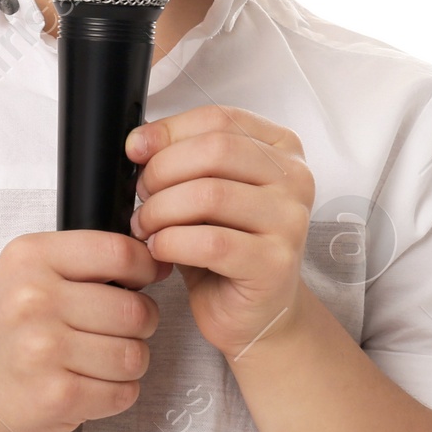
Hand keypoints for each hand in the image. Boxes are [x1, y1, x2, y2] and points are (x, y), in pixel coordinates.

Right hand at [0, 230, 172, 431]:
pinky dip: (118, 391)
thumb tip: (154, 261)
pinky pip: (123, 392)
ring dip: (130, 360)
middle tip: (120, 328)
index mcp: (32, 257)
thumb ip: (82, 260)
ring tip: (103, 358)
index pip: (119, 252)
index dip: (146, 266)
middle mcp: (35, 300)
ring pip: (135, 355)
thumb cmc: (6, 326)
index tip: (146, 277)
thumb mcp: (28, 270)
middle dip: (142, 322)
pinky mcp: (57, 396)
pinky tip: (91, 384)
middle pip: (135, 310)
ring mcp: (44, 350)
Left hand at [126, 104, 313, 361]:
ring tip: (145, 225)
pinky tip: (159, 250)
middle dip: (163, 170)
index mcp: (281, 148)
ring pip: (209, 194)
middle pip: (215, 150)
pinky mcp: (275, 263)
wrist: (255, 314)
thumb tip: (139, 140)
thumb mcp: (204, 191)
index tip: (135, 149)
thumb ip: (182, 159)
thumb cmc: (224, 247)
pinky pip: (209, 242)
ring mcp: (290, 221)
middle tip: (141, 195)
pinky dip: (171, 242)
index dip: (169, 130)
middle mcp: (295, 179)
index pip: (220, 118)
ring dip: (161, 209)